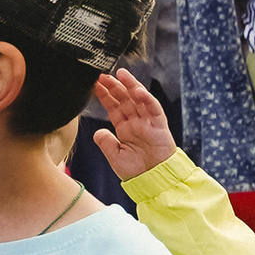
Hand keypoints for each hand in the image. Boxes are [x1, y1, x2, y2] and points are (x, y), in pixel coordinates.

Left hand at [92, 66, 178, 182]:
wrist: (154, 181)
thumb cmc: (136, 171)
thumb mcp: (115, 156)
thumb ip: (106, 143)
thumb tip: (97, 132)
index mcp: (125, 128)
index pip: (113, 107)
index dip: (105, 95)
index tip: (95, 84)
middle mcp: (136, 122)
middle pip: (124, 99)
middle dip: (114, 86)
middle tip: (103, 73)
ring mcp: (148, 122)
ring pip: (139, 99)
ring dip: (130, 85)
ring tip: (120, 73)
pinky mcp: (159, 126)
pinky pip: (153, 109)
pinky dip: (147, 99)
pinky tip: (137, 90)